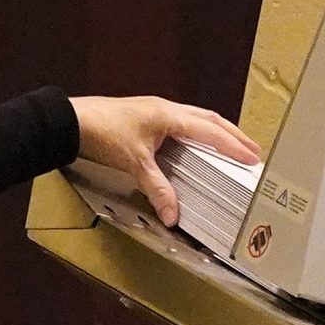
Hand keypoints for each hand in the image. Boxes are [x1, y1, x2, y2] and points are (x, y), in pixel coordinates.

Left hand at [70, 96, 260, 226]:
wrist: (71, 121)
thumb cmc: (102, 133)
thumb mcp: (134, 164)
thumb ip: (157, 189)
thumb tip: (173, 214)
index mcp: (169, 116)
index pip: (211, 131)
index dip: (233, 146)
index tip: (253, 157)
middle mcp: (166, 110)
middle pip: (209, 120)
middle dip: (232, 135)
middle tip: (252, 150)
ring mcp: (155, 111)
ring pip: (196, 118)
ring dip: (216, 131)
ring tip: (231, 145)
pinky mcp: (145, 117)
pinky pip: (181, 122)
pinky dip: (197, 132)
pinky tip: (196, 143)